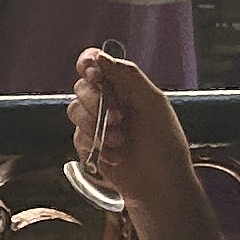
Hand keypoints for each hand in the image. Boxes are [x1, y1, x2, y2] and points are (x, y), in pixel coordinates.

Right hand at [66, 47, 190, 210]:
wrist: (160, 184)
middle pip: (81, 87)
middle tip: (118, 118)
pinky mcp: (89, 145)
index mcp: (124, 85)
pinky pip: (77, 137)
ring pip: (74, 110)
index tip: (95, 76)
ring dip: (95, 126)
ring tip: (120, 141)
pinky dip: (95, 146)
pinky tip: (116, 156)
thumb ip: (128, 75)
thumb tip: (99, 55)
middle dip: (95, 101)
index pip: (95, 63)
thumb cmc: (165, 142)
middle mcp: (107, 101)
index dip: (88, 64)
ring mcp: (96, 123)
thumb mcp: (153, 102)